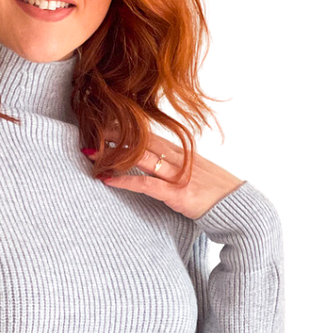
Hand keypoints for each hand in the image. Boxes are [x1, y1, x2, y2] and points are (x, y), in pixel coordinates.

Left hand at [83, 131, 244, 219]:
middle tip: (91, 128)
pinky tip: (107, 179)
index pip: (151, 135)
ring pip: (141, 159)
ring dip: (114, 155)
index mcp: (183, 153)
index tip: (108, 122)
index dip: (129, 128)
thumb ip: (180, 167)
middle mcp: (179, 160)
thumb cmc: (220, 195)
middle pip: (143, 141)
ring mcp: (178, 176)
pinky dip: (125, 181)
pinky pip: (146, 185)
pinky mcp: (177, 194)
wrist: (241, 210)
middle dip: (116, 134)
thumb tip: (164, 164)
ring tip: (91, 152)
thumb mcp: (198, 174)